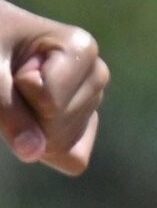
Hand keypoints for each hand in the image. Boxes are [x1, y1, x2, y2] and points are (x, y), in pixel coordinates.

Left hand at [0, 0, 109, 174]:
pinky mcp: (86, 123)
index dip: (19, 90)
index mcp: (81, 48)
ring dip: (30, 125)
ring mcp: (94, 101)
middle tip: (13, 79)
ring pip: (61, 143)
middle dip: (25, 111)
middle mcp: (96, 73)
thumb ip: (7, 109)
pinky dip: (48, 151)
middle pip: (57, 125)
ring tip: (21, 92)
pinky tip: (33, 119)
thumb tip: (32, 154)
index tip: (14, 61)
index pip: (50, 102)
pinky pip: (73, 159)